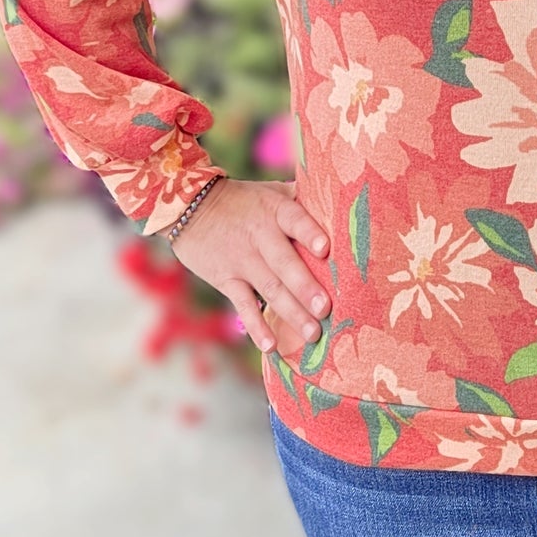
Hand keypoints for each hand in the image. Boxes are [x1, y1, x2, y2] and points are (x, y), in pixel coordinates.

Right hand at [169, 178, 331, 354]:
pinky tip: (271, 345)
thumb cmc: (246, 201)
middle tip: (325, 309)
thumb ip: (304, 198)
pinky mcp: (226, 279)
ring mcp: (242, 260)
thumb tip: (344, 199)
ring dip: (291, 313)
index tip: (325, 249)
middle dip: (305, 287)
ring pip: (269, 288)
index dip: (309, 233)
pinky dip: (256, 326)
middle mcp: (260, 236)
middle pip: (284, 263)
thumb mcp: (273, 191)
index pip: (294, 220)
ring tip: (312, 334)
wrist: (191, 206)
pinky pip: (243, 305)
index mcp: (276, 211)